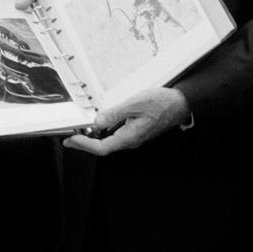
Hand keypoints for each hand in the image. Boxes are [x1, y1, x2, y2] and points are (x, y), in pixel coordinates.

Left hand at [63, 87, 189, 156]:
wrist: (181, 104)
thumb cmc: (162, 104)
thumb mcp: (134, 104)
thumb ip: (114, 114)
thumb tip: (97, 122)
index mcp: (130, 137)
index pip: (101, 147)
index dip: (84, 144)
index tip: (72, 139)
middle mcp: (131, 140)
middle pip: (104, 147)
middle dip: (85, 143)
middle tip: (71, 138)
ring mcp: (134, 136)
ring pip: (110, 141)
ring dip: (94, 137)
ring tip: (82, 131)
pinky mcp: (137, 130)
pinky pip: (117, 134)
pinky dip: (105, 131)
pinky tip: (100, 124)